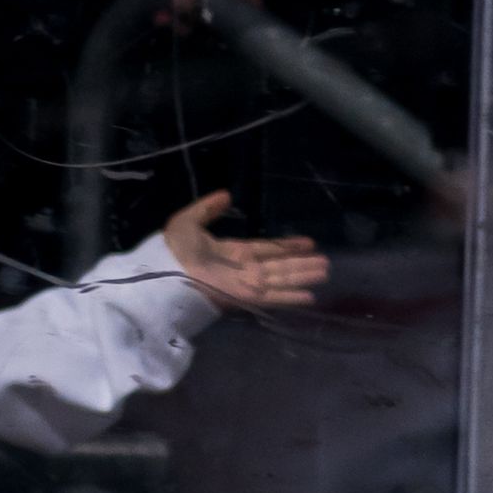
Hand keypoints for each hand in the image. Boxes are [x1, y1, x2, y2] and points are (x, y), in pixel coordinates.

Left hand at [153, 190, 324, 317]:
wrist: (167, 270)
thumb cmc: (175, 247)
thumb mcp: (188, 219)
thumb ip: (208, 208)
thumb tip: (227, 194)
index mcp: (234, 250)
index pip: (268, 248)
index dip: (288, 246)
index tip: (309, 243)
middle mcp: (246, 268)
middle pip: (281, 265)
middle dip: (303, 264)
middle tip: (326, 262)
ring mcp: (248, 284)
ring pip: (283, 279)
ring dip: (303, 277)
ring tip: (325, 272)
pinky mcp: (247, 298)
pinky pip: (274, 297)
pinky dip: (291, 298)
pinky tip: (310, 296)